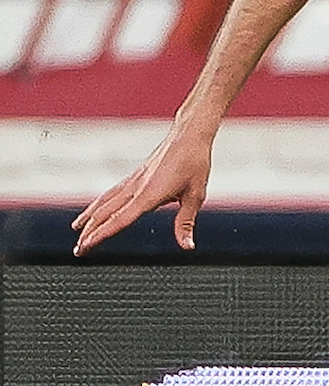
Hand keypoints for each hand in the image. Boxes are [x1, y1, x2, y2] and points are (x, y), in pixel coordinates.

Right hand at [71, 126, 215, 255]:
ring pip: (104, 202)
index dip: (101, 234)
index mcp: (149, 195)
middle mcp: (135, 188)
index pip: (120, 219)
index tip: (86, 245)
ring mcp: (133, 181)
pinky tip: (95, 209)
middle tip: (78, 249)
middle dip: (90, 232)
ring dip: (89, 217)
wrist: (188, 136)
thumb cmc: (194, 164)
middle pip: (106, 213)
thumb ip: (185, 223)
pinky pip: (112, 193)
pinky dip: (99, 203)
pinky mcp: (135, 176)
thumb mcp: (195, 196)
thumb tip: (187, 246)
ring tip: (76, 229)